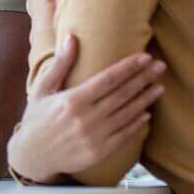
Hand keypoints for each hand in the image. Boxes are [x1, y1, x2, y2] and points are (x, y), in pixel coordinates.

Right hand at [7, 35, 165, 183]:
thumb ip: (60, 64)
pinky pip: (124, 135)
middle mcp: (86, 118)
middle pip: (122, 94)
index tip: (145, 57)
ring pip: (127, 114)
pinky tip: (147, 113)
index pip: (108, 79)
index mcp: (72, 100)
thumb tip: (71, 38)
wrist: (32, 156)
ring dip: (145, 99)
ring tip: (159, 87)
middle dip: (143, 78)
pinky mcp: (99, 151)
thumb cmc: (36, 119)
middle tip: (160, 66)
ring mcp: (94, 136)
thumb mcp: (42, 89)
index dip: (129, 67)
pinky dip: (137, 123)